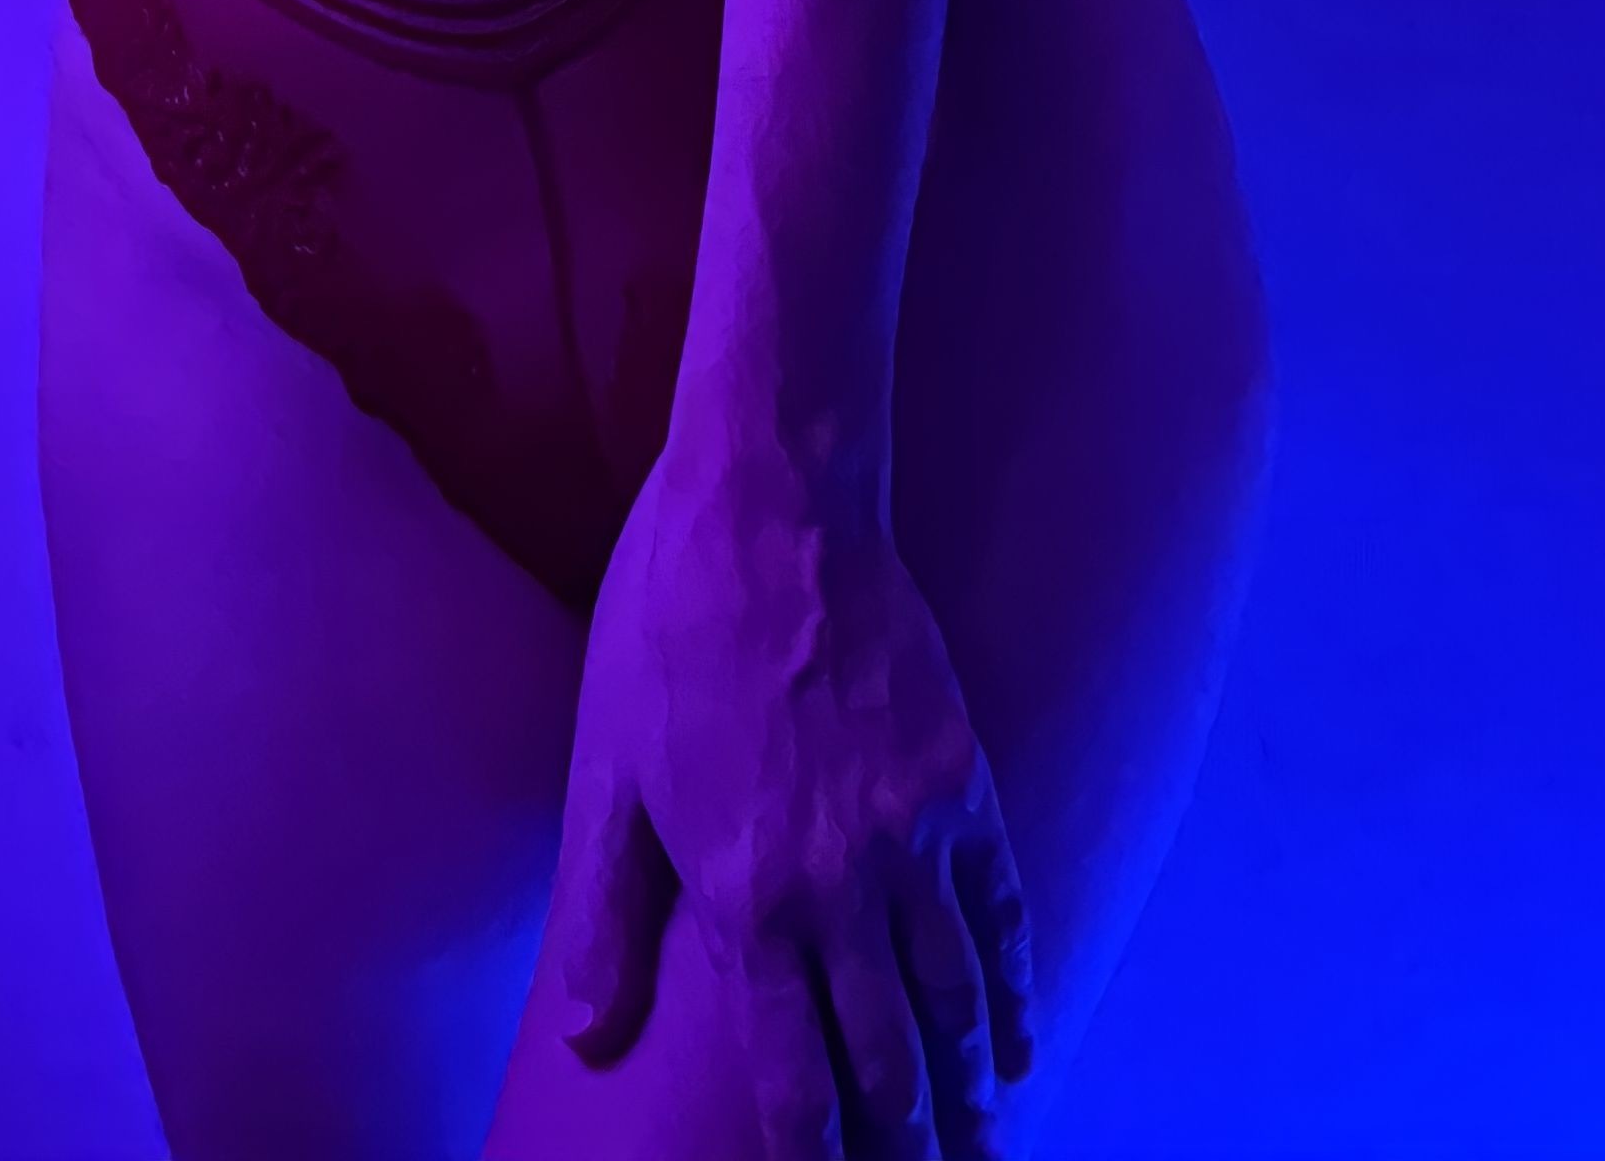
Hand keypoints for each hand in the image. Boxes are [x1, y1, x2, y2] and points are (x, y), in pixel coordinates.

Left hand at [558, 455, 1034, 1158]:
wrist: (772, 508)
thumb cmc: (670, 630)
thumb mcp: (609, 772)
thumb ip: (605, 913)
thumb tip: (586, 1034)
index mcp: (745, 896)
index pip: (788, 1073)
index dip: (812, 1150)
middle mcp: (839, 888)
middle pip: (888, 1059)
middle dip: (904, 1143)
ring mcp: (914, 837)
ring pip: (957, 1004)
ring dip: (969, 1094)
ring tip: (977, 1149)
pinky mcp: (966, 782)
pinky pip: (1004, 914)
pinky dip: (1015, 991)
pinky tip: (1018, 1041)